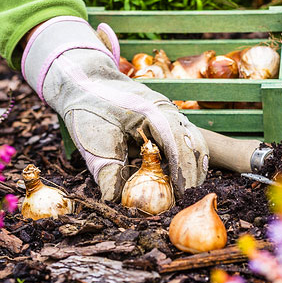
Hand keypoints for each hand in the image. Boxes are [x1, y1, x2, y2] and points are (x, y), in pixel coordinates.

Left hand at [21, 16, 207, 201]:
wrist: (85, 82)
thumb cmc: (90, 108)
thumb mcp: (95, 139)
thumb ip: (107, 170)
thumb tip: (113, 200)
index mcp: (156, 113)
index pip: (180, 146)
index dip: (183, 174)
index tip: (180, 196)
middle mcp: (169, 112)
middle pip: (196, 145)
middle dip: (193, 174)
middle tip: (183, 199)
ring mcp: (169, 115)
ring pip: (193, 143)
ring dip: (190, 168)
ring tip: (181, 192)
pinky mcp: (164, 121)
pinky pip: (182, 142)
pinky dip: (181, 160)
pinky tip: (171, 178)